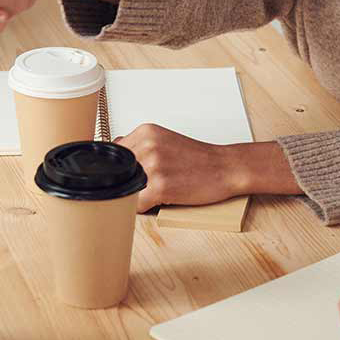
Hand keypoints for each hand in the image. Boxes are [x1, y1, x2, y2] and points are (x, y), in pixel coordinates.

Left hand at [117, 124, 244, 212]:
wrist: (226, 168)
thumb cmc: (198, 159)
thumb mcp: (164, 141)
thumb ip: (139, 146)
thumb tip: (114, 158)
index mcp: (146, 132)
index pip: (113, 153)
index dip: (119, 168)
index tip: (129, 175)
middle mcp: (147, 145)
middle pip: (117, 172)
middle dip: (126, 182)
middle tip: (145, 186)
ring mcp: (153, 165)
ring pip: (125, 188)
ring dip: (134, 196)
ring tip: (153, 193)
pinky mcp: (160, 186)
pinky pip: (136, 204)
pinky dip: (142, 208)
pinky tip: (157, 202)